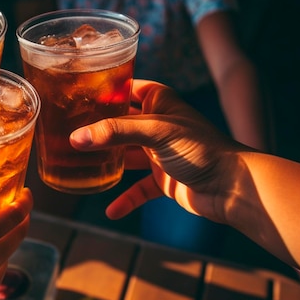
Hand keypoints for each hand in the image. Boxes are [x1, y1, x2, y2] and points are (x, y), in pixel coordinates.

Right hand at [69, 79, 245, 223]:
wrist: (232, 187)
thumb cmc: (201, 149)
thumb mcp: (155, 131)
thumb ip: (115, 132)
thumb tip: (77, 138)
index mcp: (159, 101)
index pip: (125, 88)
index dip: (103, 90)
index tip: (74, 95)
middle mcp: (156, 124)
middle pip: (119, 123)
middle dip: (96, 129)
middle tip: (66, 131)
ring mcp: (158, 153)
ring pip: (124, 156)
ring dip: (105, 162)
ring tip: (77, 166)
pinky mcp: (162, 179)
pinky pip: (138, 189)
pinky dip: (126, 199)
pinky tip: (111, 210)